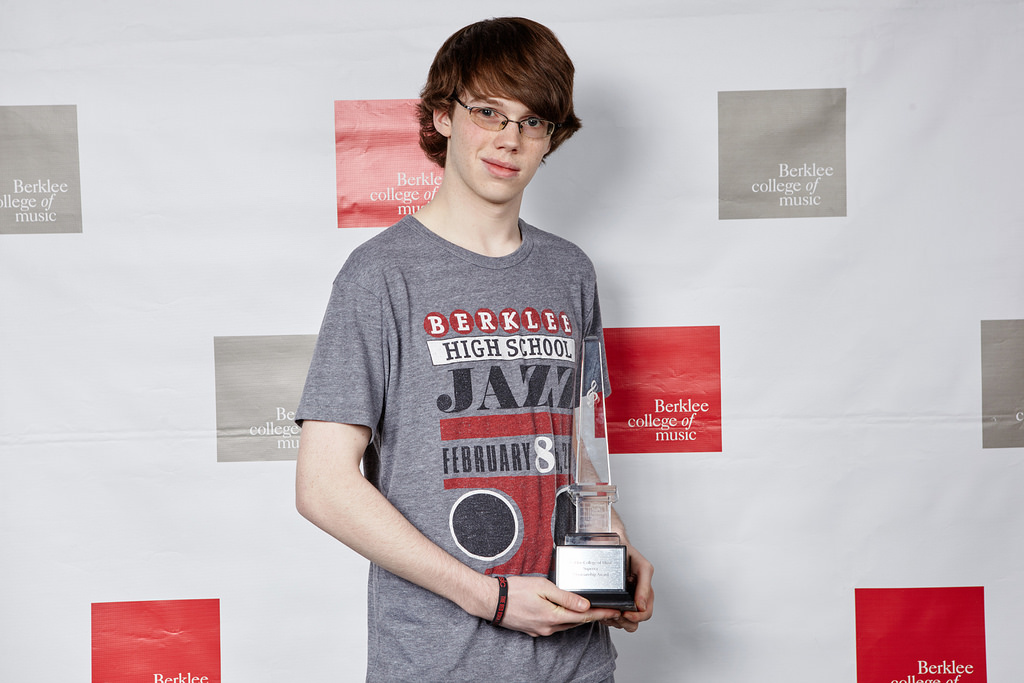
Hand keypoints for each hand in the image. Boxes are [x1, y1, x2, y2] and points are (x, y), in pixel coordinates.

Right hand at [496, 575, 622, 637]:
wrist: (492, 601)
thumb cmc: (515, 590)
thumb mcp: (543, 587)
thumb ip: (566, 597)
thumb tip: (585, 605)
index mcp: (553, 616)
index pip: (584, 616)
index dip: (601, 613)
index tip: (615, 611)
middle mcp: (549, 627)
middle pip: (577, 622)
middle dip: (593, 616)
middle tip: (608, 609)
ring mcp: (541, 631)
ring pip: (567, 625)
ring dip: (580, 618)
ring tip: (593, 610)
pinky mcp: (535, 630)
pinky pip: (556, 626)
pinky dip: (566, 619)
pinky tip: (568, 612)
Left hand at [601, 543, 653, 631]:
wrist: (612, 545)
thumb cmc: (630, 555)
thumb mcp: (643, 568)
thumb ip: (645, 587)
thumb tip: (641, 606)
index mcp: (644, 594)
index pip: (645, 613)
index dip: (637, 617)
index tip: (626, 613)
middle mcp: (634, 600)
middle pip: (633, 622)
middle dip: (624, 621)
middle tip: (616, 614)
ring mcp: (622, 602)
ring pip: (621, 623)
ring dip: (615, 621)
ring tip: (608, 612)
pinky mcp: (610, 602)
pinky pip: (609, 618)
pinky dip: (606, 617)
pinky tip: (602, 611)